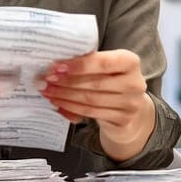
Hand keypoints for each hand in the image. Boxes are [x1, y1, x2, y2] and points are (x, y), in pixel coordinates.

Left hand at [38, 49, 156, 160]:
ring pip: (90, 100)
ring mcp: (130, 104)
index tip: (57, 67)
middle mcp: (134, 83)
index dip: (79, 65)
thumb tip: (57, 65)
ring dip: (64, 96)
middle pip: (95, 83)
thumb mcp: (108, 67)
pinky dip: (71, 108)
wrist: (132, 108)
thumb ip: (90, 63)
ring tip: (48, 92)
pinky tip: (58, 104)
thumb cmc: (113, 80)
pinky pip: (90, 113)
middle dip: (66, 82)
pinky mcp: (122, 120)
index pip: (103, 62)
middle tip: (46, 80)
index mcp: (130, 62)